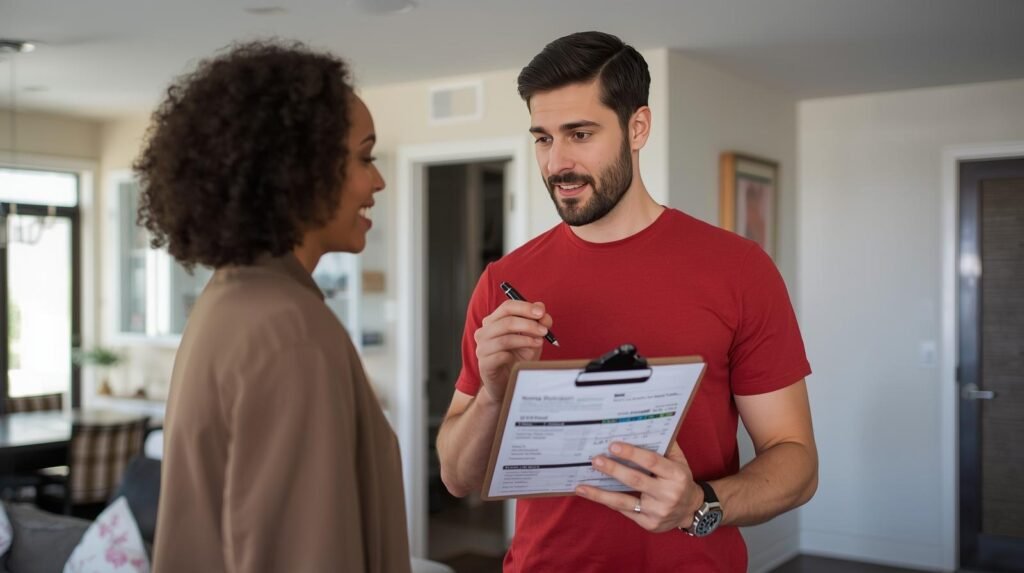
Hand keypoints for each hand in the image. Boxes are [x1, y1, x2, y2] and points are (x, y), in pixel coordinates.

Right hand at [475, 300, 553, 402]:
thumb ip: (538, 323)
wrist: (507, 384)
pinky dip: (515, 355)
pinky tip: (522, 359)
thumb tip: (541, 309)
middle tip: (544, 331)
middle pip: (506, 321)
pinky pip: (500, 356)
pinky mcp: (484, 364)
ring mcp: (481, 348)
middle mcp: (484, 332)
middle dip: (529, 324)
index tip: (541, 313)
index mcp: (493, 321)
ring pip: (505, 339)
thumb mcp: (532, 338)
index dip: (525, 307)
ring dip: (525, 340)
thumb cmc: (518, 358)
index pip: (507, 307)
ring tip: (538, 343)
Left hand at [575, 441, 702, 532]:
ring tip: (581, 487)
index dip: (632, 453)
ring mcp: (657, 511)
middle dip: (613, 469)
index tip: (613, 445)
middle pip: (635, 480)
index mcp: (676, 475)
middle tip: (595, 460)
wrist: (690, 510)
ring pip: (624, 501)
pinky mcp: (648, 524)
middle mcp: (668, 494)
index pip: (651, 462)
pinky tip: (591, 495)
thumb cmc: (679, 480)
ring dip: (601, 494)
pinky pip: (624, 511)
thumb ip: (665, 445)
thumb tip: (646, 423)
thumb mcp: (679, 461)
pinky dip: (607, 502)